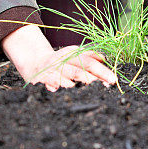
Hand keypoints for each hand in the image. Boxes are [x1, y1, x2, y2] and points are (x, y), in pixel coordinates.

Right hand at [1, 24, 116, 91]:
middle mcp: (61, 61)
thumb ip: (89, 56)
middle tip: (106, 87)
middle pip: (79, 71)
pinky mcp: (42, 82)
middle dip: (93, 80)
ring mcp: (51, 72)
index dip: (102, 70)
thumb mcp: (74, 55)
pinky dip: (61, 91)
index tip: (113, 79)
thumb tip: (104, 58)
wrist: (34, 63)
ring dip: (78, 87)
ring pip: (66, 82)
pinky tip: (68, 94)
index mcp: (71, 54)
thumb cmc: (61, 61)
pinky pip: (53, 88)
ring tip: (89, 91)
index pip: (89, 61)